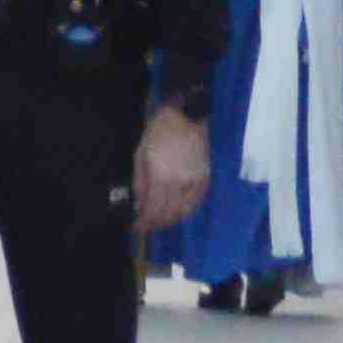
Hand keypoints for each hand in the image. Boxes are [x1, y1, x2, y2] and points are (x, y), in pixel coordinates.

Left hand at [132, 103, 209, 230]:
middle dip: (155, 225)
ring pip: (183, 213)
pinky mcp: (206, 180)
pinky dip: (185, 212)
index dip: (143, 223)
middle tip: (146, 227)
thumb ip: (139, 183)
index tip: (136, 228)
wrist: (189, 115)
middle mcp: (179, 184)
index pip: (152, 211)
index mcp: (160, 177)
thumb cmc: (160, 132)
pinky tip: (177, 213)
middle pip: (168, 215)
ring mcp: (195, 183)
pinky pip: (196, 203)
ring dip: (170, 221)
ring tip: (160, 222)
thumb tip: (139, 206)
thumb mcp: (141, 154)